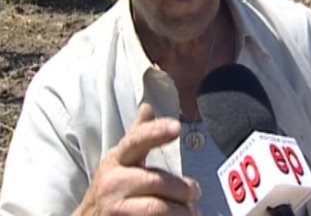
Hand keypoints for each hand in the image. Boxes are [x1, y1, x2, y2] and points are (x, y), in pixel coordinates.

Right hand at [73, 103, 200, 215]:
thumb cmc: (113, 187)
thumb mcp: (122, 160)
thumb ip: (139, 136)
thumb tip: (147, 107)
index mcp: (117, 158)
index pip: (137, 140)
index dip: (156, 132)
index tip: (176, 126)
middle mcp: (113, 181)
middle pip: (157, 180)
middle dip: (183, 189)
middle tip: (195, 193)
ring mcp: (114, 207)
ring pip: (158, 207)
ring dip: (181, 211)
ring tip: (191, 211)